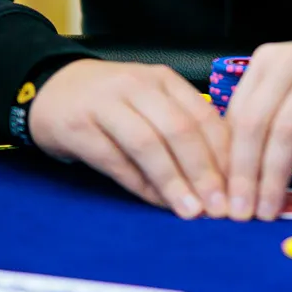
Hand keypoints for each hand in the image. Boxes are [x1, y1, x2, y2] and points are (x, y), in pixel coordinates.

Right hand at [28, 59, 229, 218]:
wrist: (51, 88)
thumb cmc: (111, 102)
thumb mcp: (150, 105)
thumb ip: (181, 132)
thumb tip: (219, 180)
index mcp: (163, 80)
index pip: (203, 116)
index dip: (225, 155)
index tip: (239, 189)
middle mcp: (138, 86)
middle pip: (179, 129)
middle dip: (204, 172)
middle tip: (219, 207)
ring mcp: (106, 104)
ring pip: (148, 144)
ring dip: (173, 181)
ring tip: (191, 211)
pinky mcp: (79, 126)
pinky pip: (114, 159)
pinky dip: (138, 184)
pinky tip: (155, 202)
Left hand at [224, 33, 291, 221]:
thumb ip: (272, 130)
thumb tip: (242, 183)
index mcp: (268, 61)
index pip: (237, 115)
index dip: (228, 160)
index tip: (225, 198)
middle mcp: (290, 59)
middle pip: (255, 123)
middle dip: (245, 173)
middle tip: (241, 213)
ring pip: (288, 131)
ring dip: (277, 177)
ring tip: (272, 212)